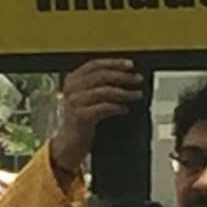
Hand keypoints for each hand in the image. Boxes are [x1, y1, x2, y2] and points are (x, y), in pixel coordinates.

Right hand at [46, 59, 146, 178]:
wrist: (69, 144)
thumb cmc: (82, 120)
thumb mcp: (87, 98)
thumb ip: (100, 86)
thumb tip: (127, 77)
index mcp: (72, 80)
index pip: (94, 65)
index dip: (114, 63)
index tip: (130, 65)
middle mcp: (71, 89)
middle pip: (101, 76)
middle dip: (122, 76)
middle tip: (137, 79)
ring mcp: (74, 102)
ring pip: (104, 91)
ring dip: (124, 92)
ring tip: (136, 95)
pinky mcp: (80, 116)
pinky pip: (103, 108)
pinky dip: (117, 107)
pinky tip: (125, 109)